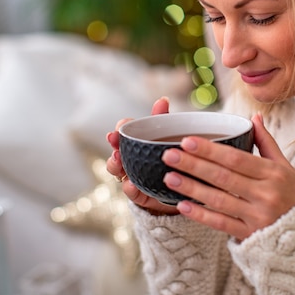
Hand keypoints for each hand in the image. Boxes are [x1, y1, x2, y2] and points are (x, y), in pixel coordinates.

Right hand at [106, 97, 179, 215]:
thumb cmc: (169, 156)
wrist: (182, 186)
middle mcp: (129, 159)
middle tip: (113, 141)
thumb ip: (162, 120)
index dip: (118, 130)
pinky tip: (131, 184)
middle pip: (116, 151)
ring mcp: (132, 177)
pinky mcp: (140, 195)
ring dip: (115, 165)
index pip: (122, 133)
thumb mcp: (167, 137)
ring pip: (118, 171)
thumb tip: (163, 99)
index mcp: (134, 143)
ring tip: (117, 161)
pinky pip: (132, 193)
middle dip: (113, 146)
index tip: (117, 129)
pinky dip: (130, 189)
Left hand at [160, 113, 294, 240]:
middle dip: (194, 165)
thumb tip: (253, 117)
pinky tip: (183, 205)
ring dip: (192, 188)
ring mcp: (258, 216)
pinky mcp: (252, 236)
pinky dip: (202, 215)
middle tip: (169, 155)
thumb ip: (267, 143)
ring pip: (219, 200)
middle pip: (224, 177)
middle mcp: (266, 194)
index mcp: (273, 173)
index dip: (210, 150)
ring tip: (169, 177)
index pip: (236, 158)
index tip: (187, 141)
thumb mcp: (286, 167)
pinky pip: (222, 224)